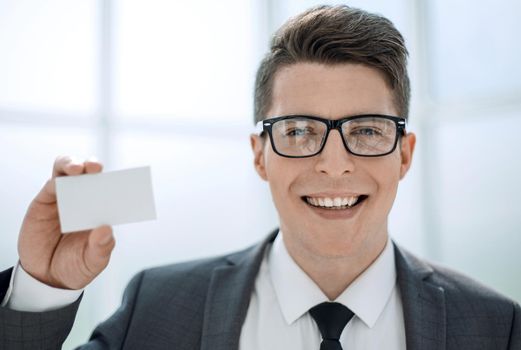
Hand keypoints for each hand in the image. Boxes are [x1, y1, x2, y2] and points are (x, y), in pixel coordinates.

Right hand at [17, 156, 115, 289]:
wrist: (46, 277)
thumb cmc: (75, 266)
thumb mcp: (92, 262)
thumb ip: (100, 248)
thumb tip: (106, 230)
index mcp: (102, 211)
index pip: (112, 190)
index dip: (119, 182)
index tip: (125, 178)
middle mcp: (85, 200)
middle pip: (90, 174)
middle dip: (93, 165)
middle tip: (96, 167)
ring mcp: (64, 198)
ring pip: (67, 171)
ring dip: (72, 163)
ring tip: (77, 169)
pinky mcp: (44, 201)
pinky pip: (50, 185)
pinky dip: (56, 181)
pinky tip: (59, 184)